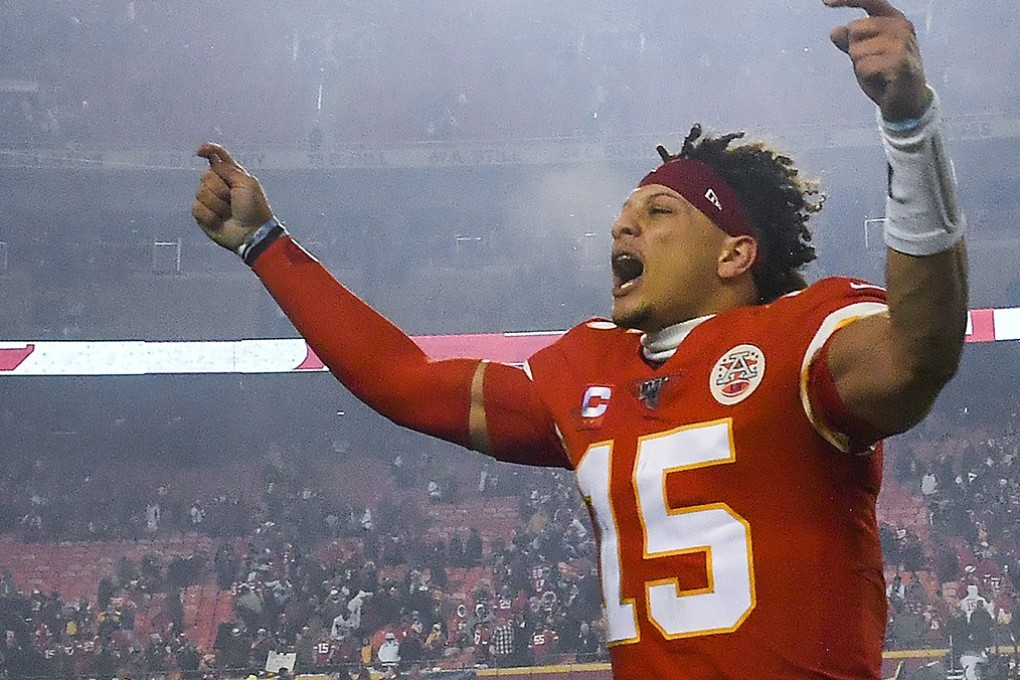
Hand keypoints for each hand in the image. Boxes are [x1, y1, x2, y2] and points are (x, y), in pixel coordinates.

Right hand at [191, 142, 273, 251]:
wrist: (252, 233)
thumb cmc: (254, 209)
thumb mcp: (246, 183)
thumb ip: (229, 168)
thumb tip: (213, 157)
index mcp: (231, 175)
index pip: (217, 157)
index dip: (208, 150)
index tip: (200, 151)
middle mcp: (219, 185)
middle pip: (206, 176)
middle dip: (220, 189)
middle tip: (233, 200)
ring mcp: (210, 200)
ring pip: (201, 193)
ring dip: (218, 205)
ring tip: (229, 213)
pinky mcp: (203, 215)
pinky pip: (197, 208)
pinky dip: (210, 216)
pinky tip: (220, 221)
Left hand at [825, 0, 932, 120]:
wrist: (906, 101)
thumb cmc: (884, 75)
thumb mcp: (863, 56)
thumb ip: (851, 42)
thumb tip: (835, 31)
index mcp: (892, 19)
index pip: (868, 0)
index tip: (825, 2)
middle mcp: (900, 25)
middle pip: (854, 29)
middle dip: (854, 50)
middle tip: (872, 64)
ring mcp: (902, 42)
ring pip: (856, 50)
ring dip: (861, 66)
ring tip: (878, 73)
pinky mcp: (900, 61)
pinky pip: (864, 66)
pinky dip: (866, 76)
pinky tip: (882, 80)